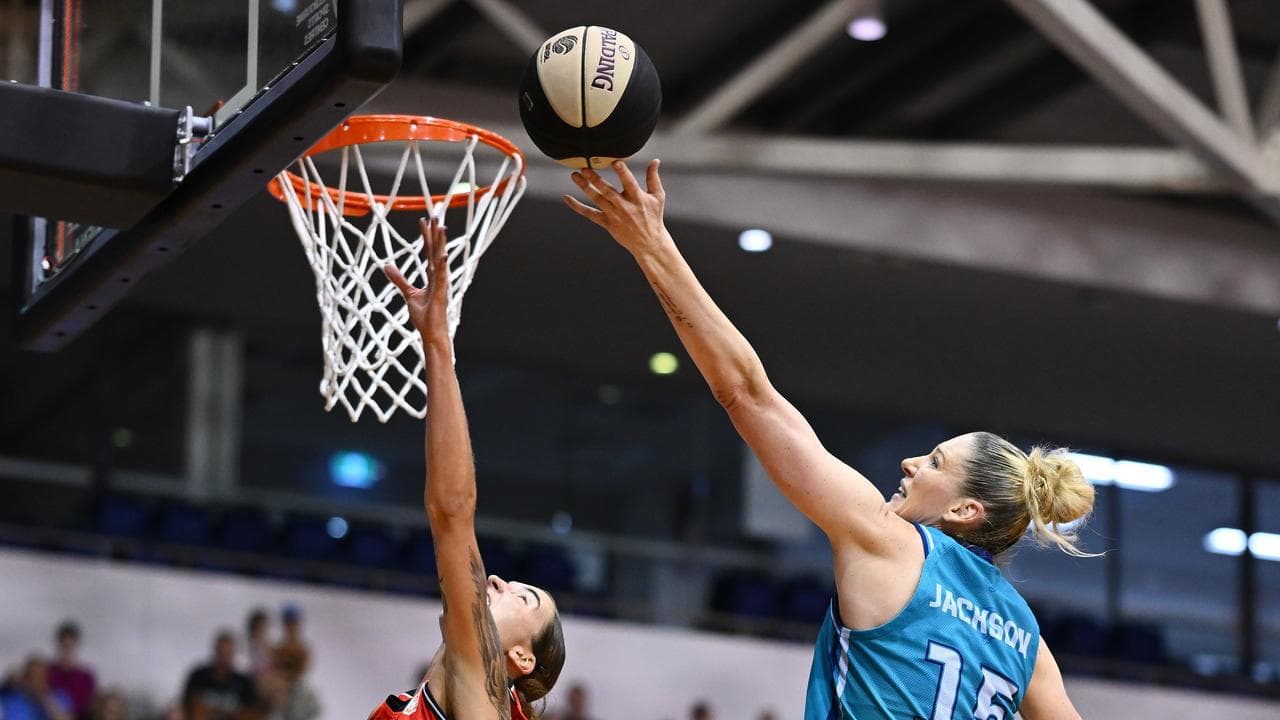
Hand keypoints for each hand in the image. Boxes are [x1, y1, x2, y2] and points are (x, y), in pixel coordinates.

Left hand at [384, 217, 449, 344]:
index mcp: (433, 277)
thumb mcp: (409, 294)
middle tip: (435, 215)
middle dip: (435, 233)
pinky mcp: (440, 294)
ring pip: (440, 259)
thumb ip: (399, 279)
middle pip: (436, 251)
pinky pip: (441, 277)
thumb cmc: (425, 317)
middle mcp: (439, 277)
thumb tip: (387, 265)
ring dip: (440, 244)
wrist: (432, 334)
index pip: (429, 252)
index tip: (424, 221)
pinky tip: (442, 255)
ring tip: (441, 228)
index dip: (426, 236)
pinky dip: (442, 266)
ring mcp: (441, 285)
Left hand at [564, 159, 668, 256]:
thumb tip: (655, 161)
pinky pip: (590, 214)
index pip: (629, 183)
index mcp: (638, 199)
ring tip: (575, 175)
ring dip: (585, 187)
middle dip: (596, 179)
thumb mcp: (658, 197)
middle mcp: (625, 207)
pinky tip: (567, 198)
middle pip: (608, 191)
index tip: (615, 162)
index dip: (623, 173)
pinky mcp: (607, 223)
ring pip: (597, 200)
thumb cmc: (653, 217)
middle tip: (585, 168)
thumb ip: (653, 178)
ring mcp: (614, 216)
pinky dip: (577, 207)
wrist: (648, 243)